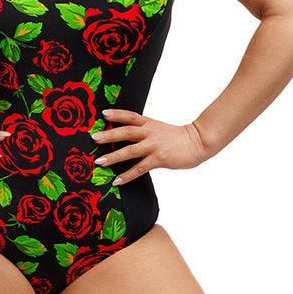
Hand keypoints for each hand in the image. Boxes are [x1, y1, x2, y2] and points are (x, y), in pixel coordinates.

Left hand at [91, 108, 207, 185]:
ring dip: (113, 156)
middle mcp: (150, 132)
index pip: (130, 116)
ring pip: (130, 150)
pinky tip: (117, 180)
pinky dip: (127, 175)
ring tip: (99, 161)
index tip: (103, 113)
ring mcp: (154, 146)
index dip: (117, 114)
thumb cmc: (178, 137)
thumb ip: (144, 131)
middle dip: (108, 135)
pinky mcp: (159, 159)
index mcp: (149, 123)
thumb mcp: (159, 129)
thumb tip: (127, 135)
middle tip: (93, 138)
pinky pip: (140, 168)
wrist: (199, 141)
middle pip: (126, 131)